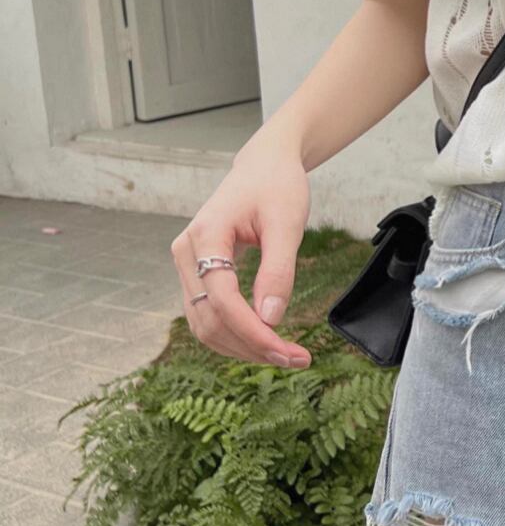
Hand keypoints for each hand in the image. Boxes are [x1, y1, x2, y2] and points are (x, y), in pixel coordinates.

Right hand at [170, 139, 312, 369]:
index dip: (253, 331)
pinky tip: (266, 342)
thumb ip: (278, 269)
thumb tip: (271, 318)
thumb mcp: (287, 223)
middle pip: (209, 319)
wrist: (265, 165)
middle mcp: (185, 253)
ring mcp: (187, 264)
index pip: (221, 299)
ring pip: (204, 325)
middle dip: (251, 346)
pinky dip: (235, 334)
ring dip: (243, 347)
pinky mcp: (197, 273)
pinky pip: (208, 315)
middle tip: (297, 359)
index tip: (287, 351)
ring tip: (286, 355)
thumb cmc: (277, 186)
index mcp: (204, 235)